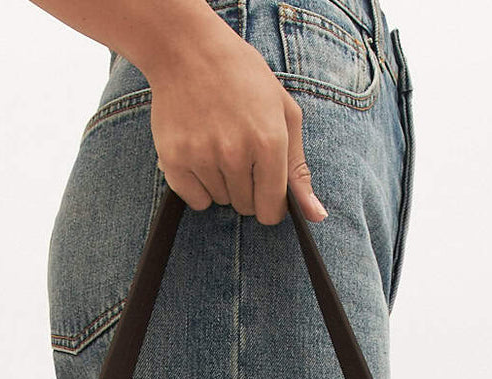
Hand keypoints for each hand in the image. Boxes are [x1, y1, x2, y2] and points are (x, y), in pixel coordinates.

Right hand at [144, 24, 326, 224]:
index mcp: (268, 142)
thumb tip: (316, 216)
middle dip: (247, 187)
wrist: (188, 49)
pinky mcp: (174, 160)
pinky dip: (198, 185)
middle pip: (245, 207)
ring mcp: (202, 157)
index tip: (265, 186)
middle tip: (238, 149)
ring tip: (217, 142)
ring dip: (222, 182)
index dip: (270, 203)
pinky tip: (199, 153)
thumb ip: (299, 169)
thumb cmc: (243, 78)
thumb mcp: (284, 113)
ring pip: (220, 201)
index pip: (271, 210)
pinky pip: (195, 199)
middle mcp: (235, 154)